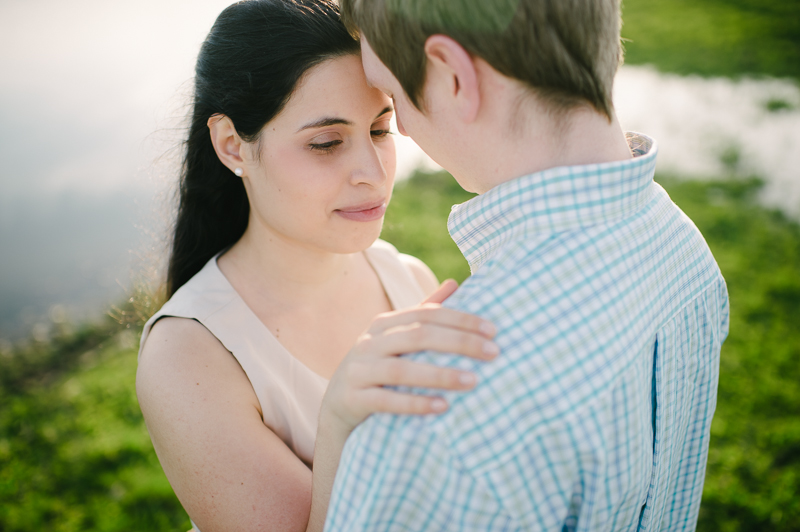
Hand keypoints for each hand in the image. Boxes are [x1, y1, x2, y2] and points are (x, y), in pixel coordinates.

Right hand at [321, 280, 497, 433]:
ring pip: (401, 370)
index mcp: (384, 324)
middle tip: (493, 353)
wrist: (338, 406)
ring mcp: (358, 371)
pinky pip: (386, 401)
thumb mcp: (397, 339)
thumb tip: (455, 283)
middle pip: (418, 336)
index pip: (427, 314)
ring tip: (473, 381)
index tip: (493, 330)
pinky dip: (415, 404)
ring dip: (440, 375)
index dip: (461, 320)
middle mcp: (369, 343)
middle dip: (459, 343)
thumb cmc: (379, 369)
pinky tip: (442, 407)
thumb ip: (424, 313)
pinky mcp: (352, 399)